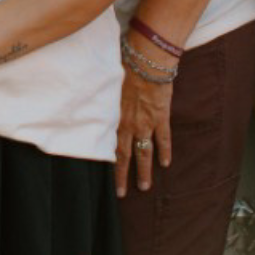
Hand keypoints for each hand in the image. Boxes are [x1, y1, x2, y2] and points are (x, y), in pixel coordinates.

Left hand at [115, 55, 176, 193]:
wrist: (147, 61)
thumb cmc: (124, 66)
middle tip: (121, 193)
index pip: (107, 145)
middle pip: (124, 156)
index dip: (105, 161)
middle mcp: (129, 125)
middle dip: (122, 176)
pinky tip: (166, 164)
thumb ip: (102, 96)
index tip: (102, 174)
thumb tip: (88, 95)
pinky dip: (165, 151)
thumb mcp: (107, 83)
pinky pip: (164, 139)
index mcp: (113, 117)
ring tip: (145, 187)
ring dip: (145, 171)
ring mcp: (146, 123)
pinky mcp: (161, 118)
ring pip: (144, 153)